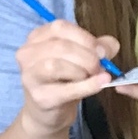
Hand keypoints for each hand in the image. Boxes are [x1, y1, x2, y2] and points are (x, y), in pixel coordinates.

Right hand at [14, 21, 117, 135]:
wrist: (50, 111)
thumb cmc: (65, 80)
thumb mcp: (82, 58)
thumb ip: (97, 48)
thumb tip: (110, 46)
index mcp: (37, 38)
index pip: (60, 27)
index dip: (85, 38)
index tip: (101, 51)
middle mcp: (27, 54)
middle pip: (61, 47)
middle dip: (88, 57)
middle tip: (100, 67)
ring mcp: (30, 75)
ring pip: (57, 65)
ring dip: (83, 71)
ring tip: (92, 77)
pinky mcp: (40, 96)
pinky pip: (66, 89)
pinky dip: (88, 86)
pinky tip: (101, 84)